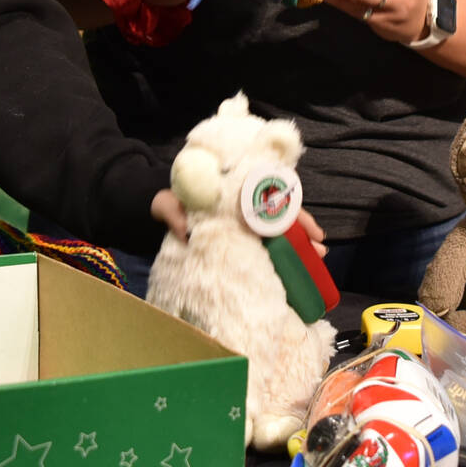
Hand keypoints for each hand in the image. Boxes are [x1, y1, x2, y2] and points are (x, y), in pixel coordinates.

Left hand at [151, 193, 326, 259]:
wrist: (146, 209)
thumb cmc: (161, 199)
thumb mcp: (164, 203)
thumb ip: (172, 213)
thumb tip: (186, 232)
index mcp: (230, 193)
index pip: (268, 198)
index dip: (292, 211)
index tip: (310, 227)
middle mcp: (238, 208)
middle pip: (278, 216)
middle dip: (302, 231)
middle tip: (320, 250)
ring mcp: (236, 227)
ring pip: (273, 233)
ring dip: (295, 246)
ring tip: (315, 263)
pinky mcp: (230, 243)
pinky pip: (259, 249)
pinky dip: (277, 259)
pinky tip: (292, 273)